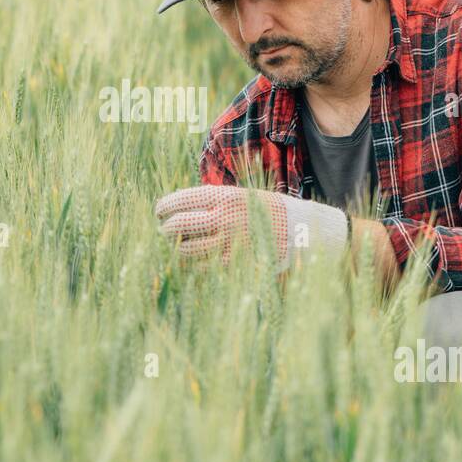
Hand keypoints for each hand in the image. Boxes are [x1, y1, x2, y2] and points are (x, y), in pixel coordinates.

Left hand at [154, 185, 348, 269]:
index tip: (158, 211)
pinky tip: (192, 260)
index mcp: (225, 197)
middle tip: (162, 230)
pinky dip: (192, 264)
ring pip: (186, 249)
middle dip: (164, 229)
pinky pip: (203, 266)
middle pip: (179, 226)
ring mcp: (229, 243)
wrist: (303, 231)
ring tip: (175, 245)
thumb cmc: (268, 211)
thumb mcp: (244, 195)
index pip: (181, 201)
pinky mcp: (235, 264)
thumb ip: (214, 201)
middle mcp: (224, 219)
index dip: (163, 207)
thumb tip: (181, 208)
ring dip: (175, 248)